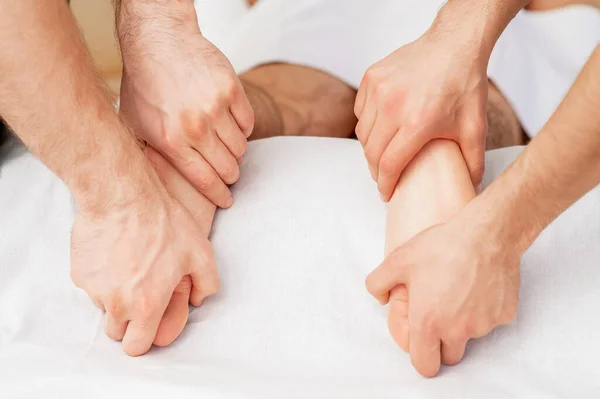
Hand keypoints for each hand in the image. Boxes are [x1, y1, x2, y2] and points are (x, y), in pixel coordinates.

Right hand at [70, 167, 219, 355]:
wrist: (123, 196)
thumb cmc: (165, 223)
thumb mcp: (201, 252)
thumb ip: (207, 283)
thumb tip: (198, 299)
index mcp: (147, 305)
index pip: (137, 347)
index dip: (144, 338)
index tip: (149, 323)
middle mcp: (117, 303)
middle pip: (117, 332)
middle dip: (129, 320)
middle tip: (142, 292)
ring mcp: (94, 289)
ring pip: (104, 307)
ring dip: (115, 296)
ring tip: (131, 265)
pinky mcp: (79, 273)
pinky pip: (91, 285)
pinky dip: (102, 276)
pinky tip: (116, 253)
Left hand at [119, 12, 253, 208]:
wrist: (158, 42)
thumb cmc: (144, 85)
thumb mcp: (136, 126)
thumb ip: (151, 155)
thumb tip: (161, 185)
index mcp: (171, 141)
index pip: (205, 181)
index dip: (219, 195)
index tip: (226, 200)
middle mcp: (195, 127)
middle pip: (228, 168)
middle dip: (230, 175)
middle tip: (229, 173)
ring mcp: (216, 107)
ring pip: (241, 147)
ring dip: (236, 152)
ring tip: (226, 146)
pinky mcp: (232, 89)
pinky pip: (248, 122)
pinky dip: (242, 128)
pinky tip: (230, 124)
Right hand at [354, 31, 487, 200]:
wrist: (454, 44)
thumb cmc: (464, 83)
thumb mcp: (475, 126)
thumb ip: (473, 161)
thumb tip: (471, 185)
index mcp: (417, 123)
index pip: (389, 165)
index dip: (385, 184)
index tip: (386, 193)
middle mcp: (393, 106)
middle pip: (372, 153)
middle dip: (376, 171)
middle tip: (385, 176)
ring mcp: (379, 90)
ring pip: (362, 133)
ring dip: (371, 148)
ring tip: (384, 153)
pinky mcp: (371, 77)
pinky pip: (360, 112)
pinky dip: (367, 123)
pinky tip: (382, 126)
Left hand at [366, 208, 519, 376]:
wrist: (485, 233)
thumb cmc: (441, 246)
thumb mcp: (397, 260)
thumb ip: (378, 283)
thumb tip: (379, 298)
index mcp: (428, 322)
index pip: (425, 366)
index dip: (421, 358)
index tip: (422, 345)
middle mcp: (457, 330)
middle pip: (450, 356)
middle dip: (443, 344)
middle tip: (439, 315)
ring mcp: (483, 324)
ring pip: (472, 336)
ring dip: (464, 323)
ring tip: (458, 291)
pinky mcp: (504, 314)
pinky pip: (492, 320)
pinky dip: (485, 309)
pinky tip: (478, 285)